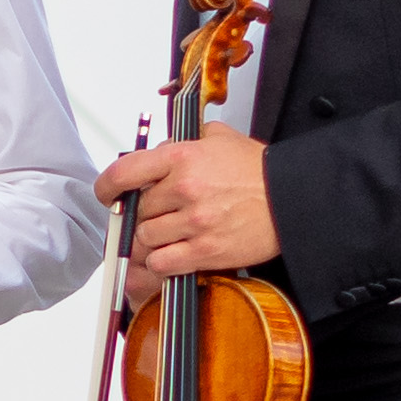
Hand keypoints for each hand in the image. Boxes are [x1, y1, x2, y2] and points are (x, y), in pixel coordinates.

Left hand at [99, 130, 279, 278]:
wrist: (292, 198)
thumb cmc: (258, 171)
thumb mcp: (219, 138)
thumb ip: (183, 141)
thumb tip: (157, 150)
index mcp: (182, 158)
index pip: (123, 172)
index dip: (108, 187)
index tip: (109, 195)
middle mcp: (184, 189)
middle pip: (137, 210)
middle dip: (144, 213)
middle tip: (161, 214)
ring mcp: (194, 222)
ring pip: (146, 238)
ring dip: (154, 238)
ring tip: (174, 233)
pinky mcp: (206, 251)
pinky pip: (163, 262)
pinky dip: (164, 261)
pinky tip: (176, 253)